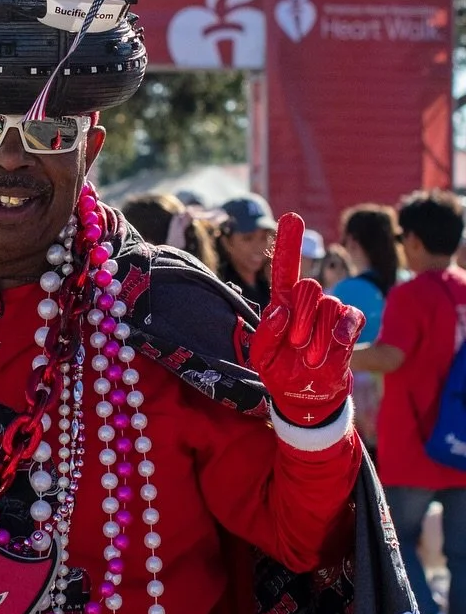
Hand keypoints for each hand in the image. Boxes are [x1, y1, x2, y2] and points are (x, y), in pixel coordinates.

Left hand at [252, 213, 364, 427]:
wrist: (306, 396)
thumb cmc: (279, 372)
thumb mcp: (262, 356)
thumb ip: (266, 332)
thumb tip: (282, 308)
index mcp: (282, 305)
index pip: (285, 269)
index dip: (288, 244)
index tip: (291, 217)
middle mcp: (307, 304)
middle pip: (309, 287)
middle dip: (302, 318)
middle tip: (296, 345)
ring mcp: (330, 314)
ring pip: (330, 306)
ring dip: (318, 337)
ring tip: (310, 358)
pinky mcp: (350, 327)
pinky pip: (352, 317)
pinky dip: (343, 331)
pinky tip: (335, 343)